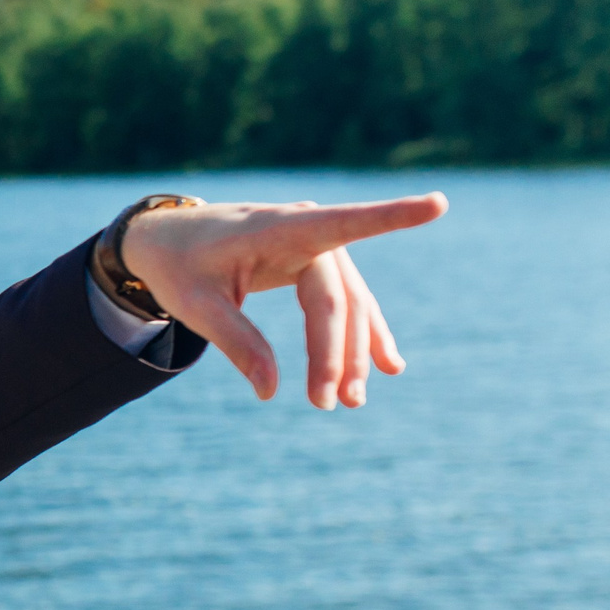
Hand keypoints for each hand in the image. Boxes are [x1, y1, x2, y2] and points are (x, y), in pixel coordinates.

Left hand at [120, 194, 444, 407]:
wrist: (170, 242)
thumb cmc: (180, 265)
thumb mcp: (195, 304)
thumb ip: (235, 341)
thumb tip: (270, 391)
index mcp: (279, 227)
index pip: (343, 223)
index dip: (392, 216)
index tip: (439, 204)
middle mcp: (308, 231)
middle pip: (336, 300)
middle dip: (336, 354)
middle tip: (328, 405)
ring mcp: (318, 248)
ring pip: (349, 306)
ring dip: (354, 354)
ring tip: (352, 400)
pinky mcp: (317, 267)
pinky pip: (348, 304)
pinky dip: (363, 337)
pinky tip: (387, 365)